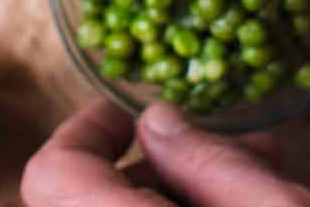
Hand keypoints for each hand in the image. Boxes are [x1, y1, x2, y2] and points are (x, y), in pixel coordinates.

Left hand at [22, 100, 309, 206]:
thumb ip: (212, 164)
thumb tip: (156, 121)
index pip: (52, 175)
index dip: (86, 131)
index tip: (135, 111)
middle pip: (87, 196)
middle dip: (155, 162)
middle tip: (225, 142)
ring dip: (177, 191)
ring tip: (256, 166)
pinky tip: (250, 197)